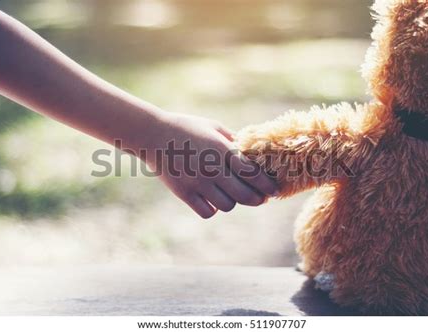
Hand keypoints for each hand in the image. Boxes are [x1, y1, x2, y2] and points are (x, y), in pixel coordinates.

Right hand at [144, 113, 277, 218]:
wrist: (152, 135)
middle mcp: (212, 169)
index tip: (275, 190)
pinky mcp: (184, 193)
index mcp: (222, 150)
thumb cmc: (186, 127)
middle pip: (245, 195)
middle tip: (261, 198)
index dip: (267, 185)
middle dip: (258, 199)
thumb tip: (251, 152)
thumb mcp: (213, 127)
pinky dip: (213, 209)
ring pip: (228, 205)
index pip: (253, 173)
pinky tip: (212, 200)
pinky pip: (207, 212)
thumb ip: (233, 141)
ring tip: (233, 195)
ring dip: (233, 202)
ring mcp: (197, 183)